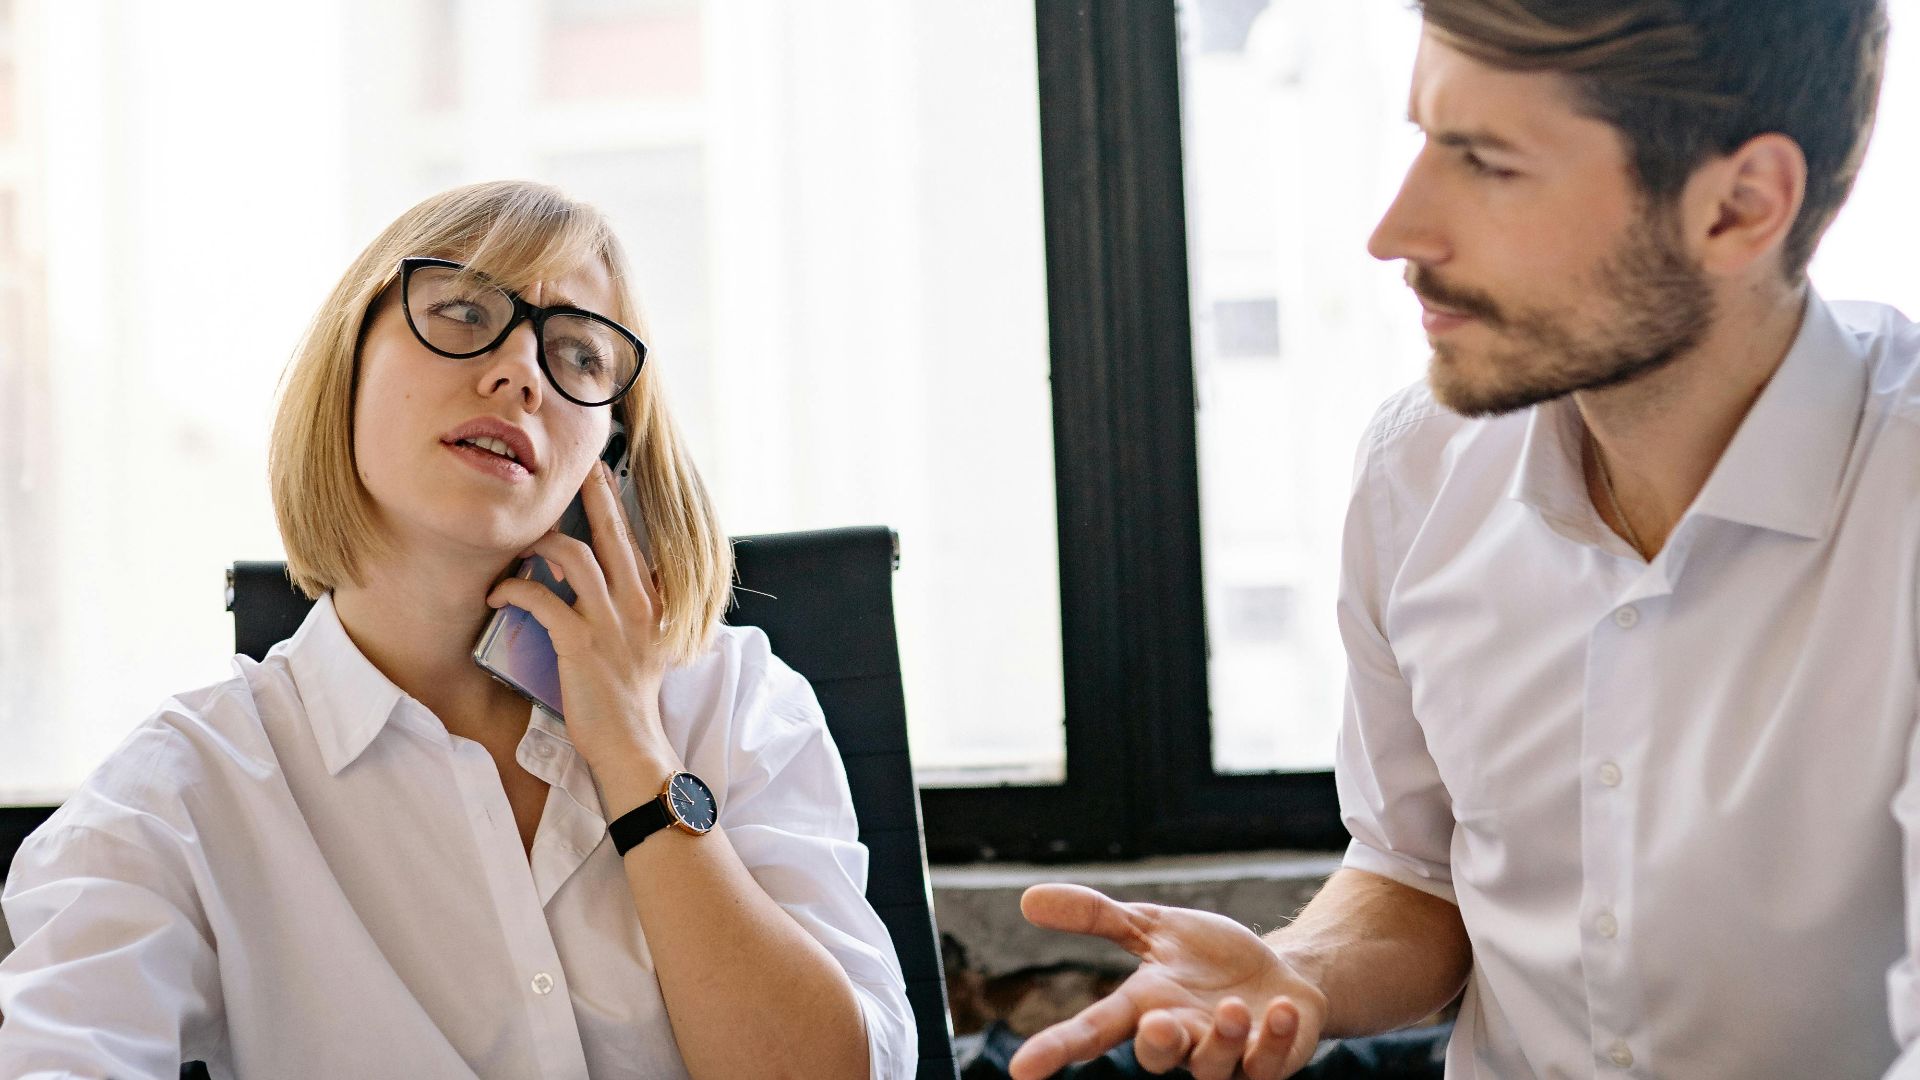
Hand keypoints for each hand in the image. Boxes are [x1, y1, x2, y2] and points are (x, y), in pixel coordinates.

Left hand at [487, 459, 677, 773]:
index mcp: (653, 602)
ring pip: (575, 557)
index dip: (615, 504)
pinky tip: (498, 593)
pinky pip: (542, 599)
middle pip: (612, 533)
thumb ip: (640, 610)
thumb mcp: (650, 645)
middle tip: (571, 470)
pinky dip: (515, 590)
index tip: (599, 476)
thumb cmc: (631, 698)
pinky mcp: (581, 644)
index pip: (634, 540)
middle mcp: (637, 605)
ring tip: (518, 546)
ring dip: (540, 544)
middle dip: (590, 495)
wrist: (632, 743)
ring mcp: (610, 623)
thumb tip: (622, 581)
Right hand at [1008, 884, 1326, 1079]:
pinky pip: (1269, 1064)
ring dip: (1224, 1039)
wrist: (1279, 975)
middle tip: (1161, 1022)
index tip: (1021, 1068)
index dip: (1056, 1050)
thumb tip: (1027, 898)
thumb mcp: (1153, 926)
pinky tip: (1283, 1008)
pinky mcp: (1269, 1063)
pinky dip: (1276, 1037)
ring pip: (1213, 1067)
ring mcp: (1224, 1058)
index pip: (1091, 1032)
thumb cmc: (1209, 958)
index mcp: (1144, 1008)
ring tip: (1236, 1007)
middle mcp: (1180, 1041)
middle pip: (1154, 1056)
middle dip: (1157, 1043)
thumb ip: (1097, 916)